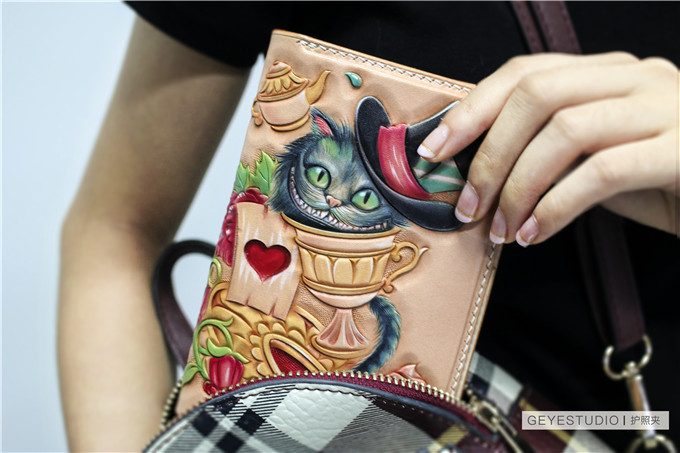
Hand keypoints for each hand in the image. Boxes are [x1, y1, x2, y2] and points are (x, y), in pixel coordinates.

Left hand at [417, 52, 678, 244]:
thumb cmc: (659, 180)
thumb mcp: (593, 158)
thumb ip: (546, 152)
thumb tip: (474, 172)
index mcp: (606, 72)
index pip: (524, 72)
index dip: (471, 109)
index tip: (432, 151)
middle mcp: (634, 76)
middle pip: (537, 95)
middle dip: (488, 154)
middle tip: (466, 206)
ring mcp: (665, 106)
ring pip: (566, 129)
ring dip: (518, 186)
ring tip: (501, 229)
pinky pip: (604, 170)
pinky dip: (558, 205)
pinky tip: (537, 233)